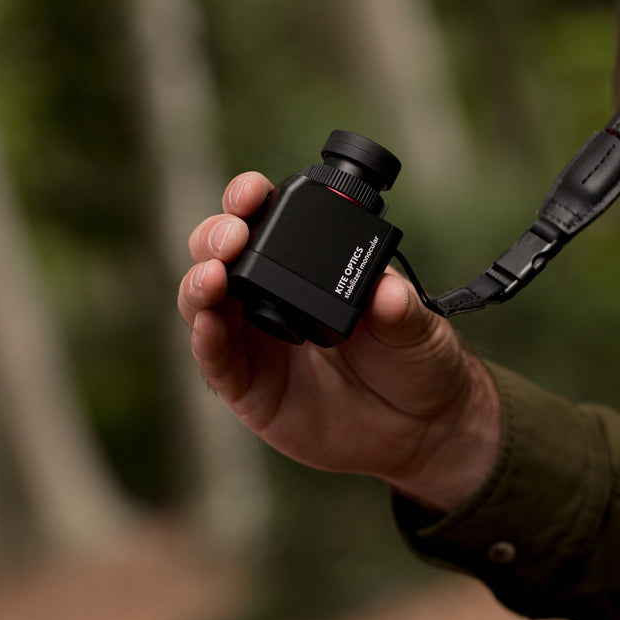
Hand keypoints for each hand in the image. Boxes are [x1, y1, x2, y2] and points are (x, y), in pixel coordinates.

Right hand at [177, 172, 501, 511]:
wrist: (420, 427)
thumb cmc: (414, 360)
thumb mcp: (416, 326)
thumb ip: (398, 308)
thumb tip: (385, 290)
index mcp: (305, 265)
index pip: (264, 219)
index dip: (248, 199)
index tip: (253, 192)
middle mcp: (269, 295)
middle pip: (219, 254)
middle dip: (215, 236)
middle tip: (233, 236)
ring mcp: (253, 341)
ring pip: (205, 302)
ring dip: (199, 283)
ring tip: (213, 277)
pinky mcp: (248, 388)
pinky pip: (214, 361)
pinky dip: (203, 341)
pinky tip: (209, 326)